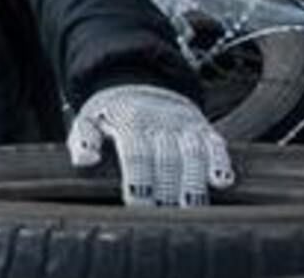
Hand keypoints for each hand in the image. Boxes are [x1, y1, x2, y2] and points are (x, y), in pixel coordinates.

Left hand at [68, 83, 233, 205]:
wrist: (139, 85)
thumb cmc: (111, 114)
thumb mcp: (88, 120)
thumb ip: (82, 139)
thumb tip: (85, 158)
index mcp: (129, 123)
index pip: (136, 156)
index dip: (139, 182)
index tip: (138, 206)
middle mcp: (160, 123)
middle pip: (167, 160)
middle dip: (167, 191)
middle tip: (165, 217)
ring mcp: (184, 126)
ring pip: (194, 155)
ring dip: (193, 184)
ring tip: (191, 211)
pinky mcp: (204, 129)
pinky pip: (217, 145)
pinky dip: (221, 163)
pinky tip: (219, 183)